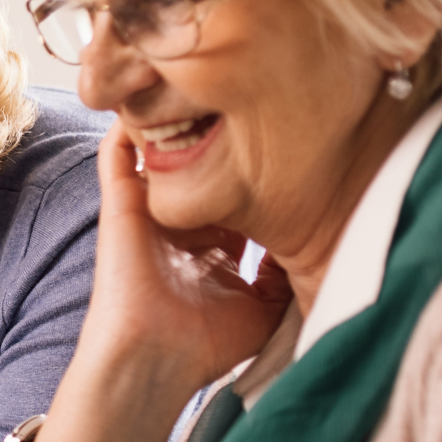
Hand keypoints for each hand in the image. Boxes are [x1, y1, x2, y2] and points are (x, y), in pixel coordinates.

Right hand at [24, 122, 292, 441]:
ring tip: (201, 80)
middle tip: (257, 90)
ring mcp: (148, 211)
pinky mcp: (120, 205)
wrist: (152, 361)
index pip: (237, 193)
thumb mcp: (266, 306)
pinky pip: (117, 155)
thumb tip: (323, 238)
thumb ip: (288, 271)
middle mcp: (180, 223)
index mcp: (213, 246)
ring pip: (160, 151)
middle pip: (202, 164)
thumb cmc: (204, 345)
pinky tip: (152, 93)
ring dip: (175, 118)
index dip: (262, 167)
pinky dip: (129, 124)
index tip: (294, 137)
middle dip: (224, 131)